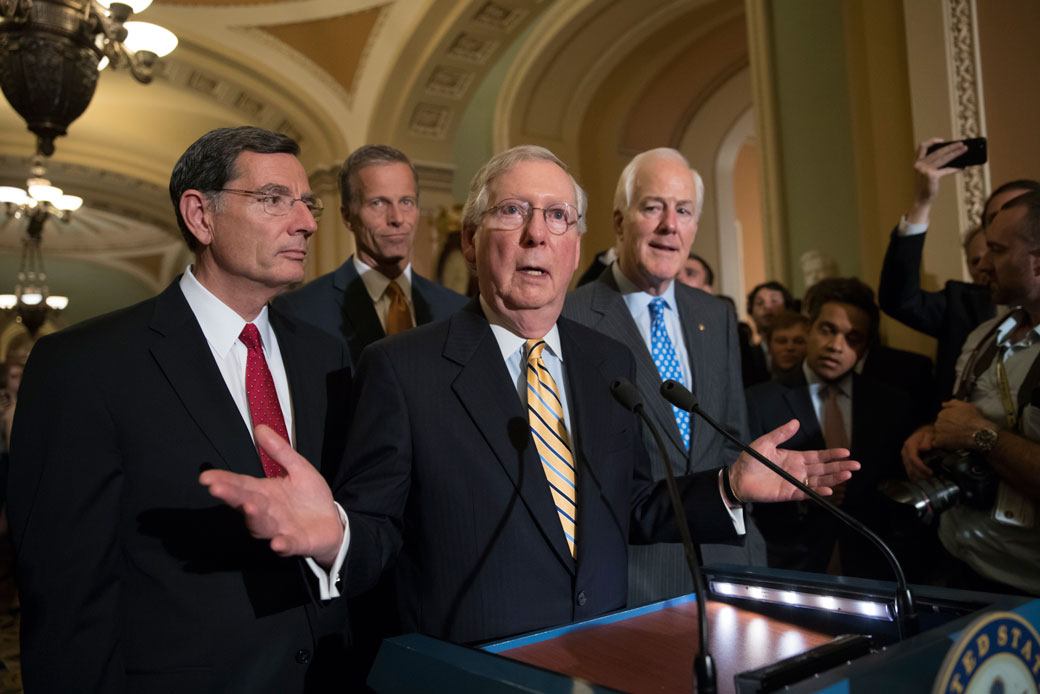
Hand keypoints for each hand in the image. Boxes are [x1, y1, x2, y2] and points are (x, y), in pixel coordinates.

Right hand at [199, 425, 343, 567]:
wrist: (332, 522)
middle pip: (246, 502)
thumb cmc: (309, 497)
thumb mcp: (298, 468)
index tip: (206, 476)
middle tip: (217, 488)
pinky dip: (282, 545)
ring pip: (262, 524)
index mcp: (264, 493)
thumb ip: (280, 451)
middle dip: (232, 496)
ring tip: (248, 506)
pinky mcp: (296, 543)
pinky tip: (277, 543)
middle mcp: (267, 512)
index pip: (241, 484)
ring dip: (254, 517)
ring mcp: (280, 529)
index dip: (224, 480)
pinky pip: (287, 545)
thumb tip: (260, 427)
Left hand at [730, 419, 859, 502]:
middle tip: (855, 465)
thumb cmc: (750, 460)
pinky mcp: (788, 493)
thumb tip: (795, 422)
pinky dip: (817, 491)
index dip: (832, 455)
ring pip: (819, 480)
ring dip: (833, 479)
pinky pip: (806, 493)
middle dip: (839, 466)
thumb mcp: (765, 442)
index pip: (818, 456)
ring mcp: (795, 482)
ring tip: (847, 475)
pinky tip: (828, 489)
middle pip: (823, 469)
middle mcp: (798, 470)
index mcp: (795, 457)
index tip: (846, 452)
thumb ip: (781, 433)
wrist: (737, 477)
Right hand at [901, 424, 935, 480]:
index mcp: (910, 445)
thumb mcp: (930, 435)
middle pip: (910, 467)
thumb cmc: (928, 434)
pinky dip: (914, 477)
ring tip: (928, 480)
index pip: (913, 459)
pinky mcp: (906, 460)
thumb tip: (923, 448)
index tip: (930, 472)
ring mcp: (905, 456)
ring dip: (918, 477)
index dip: (921, 467)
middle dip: (920, 474)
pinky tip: (919, 481)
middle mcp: (905, 451)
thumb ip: (927, 441)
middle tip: (931, 478)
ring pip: (908, 470)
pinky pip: (908, 470)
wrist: (924, 432)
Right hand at [906, 137, 967, 223]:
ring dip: (956, 153)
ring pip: (943, 158)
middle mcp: (919, 164)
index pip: (922, 146)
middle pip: (938, 151)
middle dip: (951, 147)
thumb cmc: (926, 184)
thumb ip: (934, 162)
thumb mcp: (926, 171)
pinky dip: (955, 168)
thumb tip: (952, 154)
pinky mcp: (931, 176)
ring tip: (965, 150)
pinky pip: (946, 169)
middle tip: (962, 144)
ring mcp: (924, 170)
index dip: (932, 141)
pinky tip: (962, 167)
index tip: (943, 140)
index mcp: (917, 161)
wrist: (922, 198)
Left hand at [934, 399, 992, 449]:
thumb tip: (943, 404)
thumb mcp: (965, 406)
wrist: (978, 433)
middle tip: (957, 431)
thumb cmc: (974, 419)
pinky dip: (942, 444)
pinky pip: (937, 444)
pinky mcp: (940, 442)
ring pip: (938, 434)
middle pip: (940, 426)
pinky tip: (951, 443)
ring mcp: (938, 433)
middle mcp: (938, 422)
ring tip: (956, 437)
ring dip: (945, 436)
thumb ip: (952, 404)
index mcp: (942, 414)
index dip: (950, 421)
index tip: (957, 424)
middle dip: (947, 428)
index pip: (942, 418)